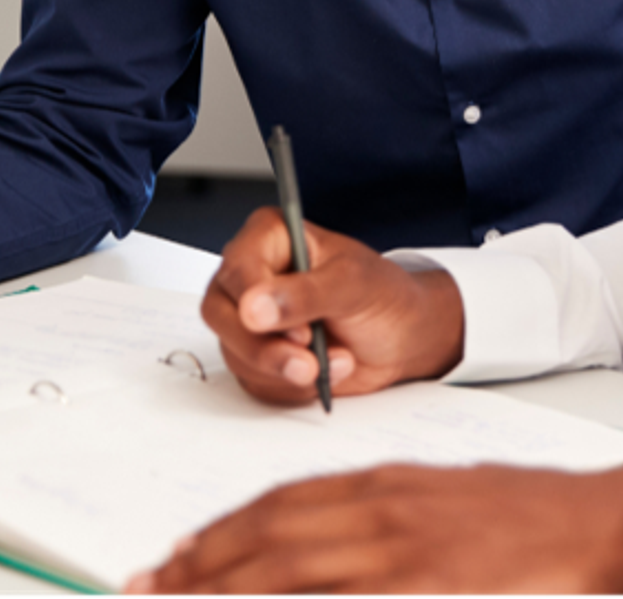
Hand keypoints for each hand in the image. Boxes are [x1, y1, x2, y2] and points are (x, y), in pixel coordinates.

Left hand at [126, 462, 622, 596]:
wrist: (606, 526)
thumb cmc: (534, 521)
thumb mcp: (447, 506)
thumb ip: (385, 525)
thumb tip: (333, 553)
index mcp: (389, 484)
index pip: (282, 503)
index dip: (220, 531)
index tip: (175, 556)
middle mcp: (385, 513)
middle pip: (269, 539)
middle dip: (197, 568)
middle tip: (142, 588)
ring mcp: (404, 555)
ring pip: (289, 574)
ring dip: (222, 593)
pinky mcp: (429, 589)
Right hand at [202, 206, 465, 404]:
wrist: (402, 337)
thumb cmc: (382, 295)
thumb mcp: (353, 284)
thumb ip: (306, 292)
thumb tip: (253, 308)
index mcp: (271, 237)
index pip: (237, 266)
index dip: (257, 300)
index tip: (296, 330)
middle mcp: (252, 275)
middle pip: (221, 313)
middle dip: (265, 346)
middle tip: (308, 361)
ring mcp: (250, 318)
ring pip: (235, 351)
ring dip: (286, 368)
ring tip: (337, 361)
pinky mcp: (257, 355)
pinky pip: (253, 379)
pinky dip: (291, 385)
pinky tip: (326, 372)